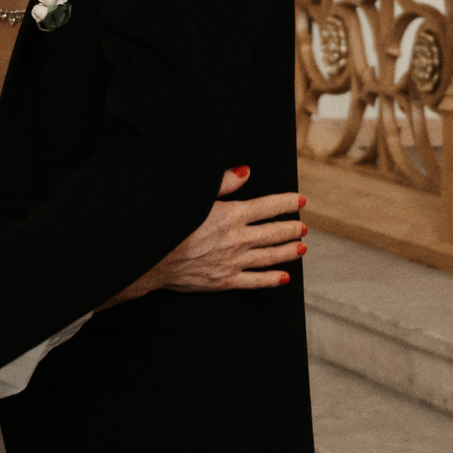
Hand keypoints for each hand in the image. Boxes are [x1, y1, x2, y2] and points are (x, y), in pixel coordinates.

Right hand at [100, 167, 305, 309]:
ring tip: (302, 247)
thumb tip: (246, 171)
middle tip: (302, 226)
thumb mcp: (195, 196)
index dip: (286, 202)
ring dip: (288, 251)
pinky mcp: (225, 281)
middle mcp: (237, 239)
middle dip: (291, 228)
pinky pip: (254, 281)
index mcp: (231, 215)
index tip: (299, 200)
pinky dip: (271, 279)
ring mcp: (233, 262)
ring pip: (270, 256)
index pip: (268, 206)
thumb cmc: (169, 224)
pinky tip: (284, 277)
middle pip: (273, 232)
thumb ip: (223, 183)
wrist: (150, 258)